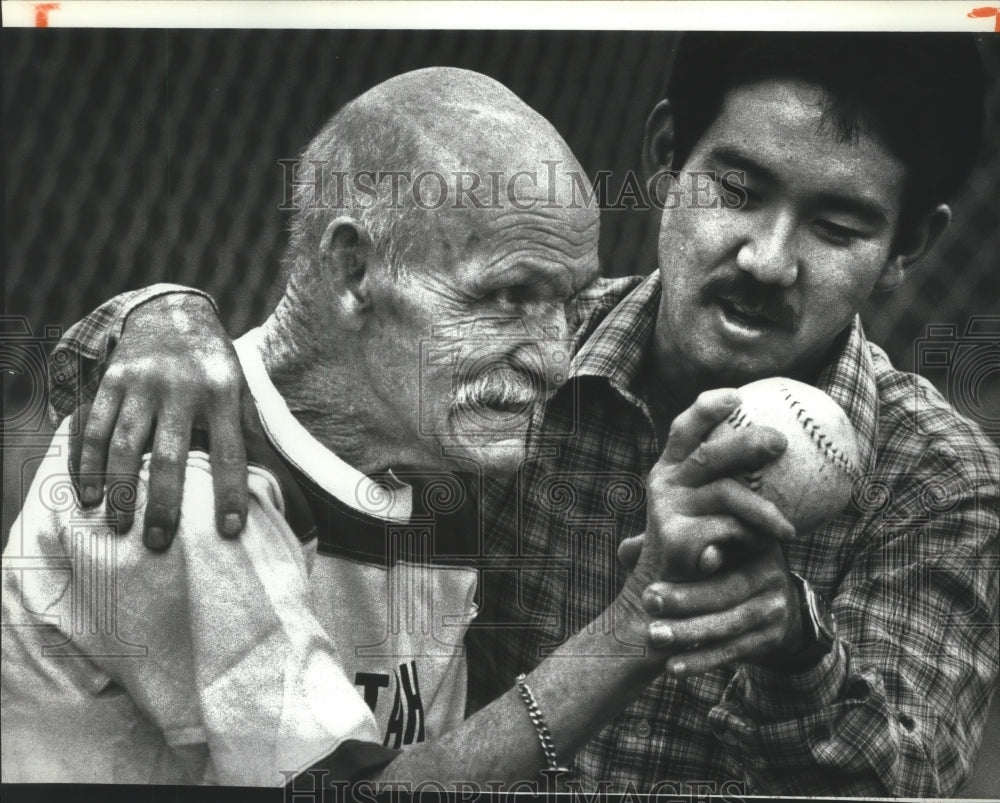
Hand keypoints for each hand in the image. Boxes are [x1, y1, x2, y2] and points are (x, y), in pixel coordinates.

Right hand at [69, 294, 252, 549]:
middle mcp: (181, 388)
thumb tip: (274, 483)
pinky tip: (88, 496)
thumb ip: (248, 432)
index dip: (231, 494)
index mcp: (223, 393)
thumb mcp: (240, 389)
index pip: (230, 453)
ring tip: (119, 528)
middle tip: (159, 544)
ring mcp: (142, 383)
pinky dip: (87, 465)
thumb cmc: (214, 366)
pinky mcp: (111, 380)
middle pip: (170, 456)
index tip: (229, 531)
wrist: (172, 312)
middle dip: (164, 504)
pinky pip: (92, 428)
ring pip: (124, 445)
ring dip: (120, 491)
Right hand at [631, 388, 793, 586]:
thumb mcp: (712, 509)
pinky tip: (762, 550)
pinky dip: (752, 539)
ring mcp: (667, 508)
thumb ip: (734, 484)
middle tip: (780, 442)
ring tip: (789, 529)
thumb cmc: (703, 545)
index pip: (684, 429)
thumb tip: (789, 454)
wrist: (668, 594)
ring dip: (764, 511)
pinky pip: (730, 530)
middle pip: (708, 454)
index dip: (707, 408)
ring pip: (727, 493)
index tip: (736, 396)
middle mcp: (665, 483)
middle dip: (746, 443)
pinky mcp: (676, 536)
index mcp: (670, 469)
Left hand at [642, 541, 804, 674]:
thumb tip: (625, 550)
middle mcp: (771, 572)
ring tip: (654, 636)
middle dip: (684, 598)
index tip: (661, 567)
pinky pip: (732, 651)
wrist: (773, 604)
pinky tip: (673, 667)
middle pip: (725, 589)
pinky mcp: (770, 638)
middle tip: (647, 601)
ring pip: (728, 624)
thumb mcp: (711, 548)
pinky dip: (701, 660)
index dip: (691, 558)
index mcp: (753, 542)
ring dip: (689, 632)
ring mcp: (774, 607)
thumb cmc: (725, 567)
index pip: (724, 548)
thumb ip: (673, 546)